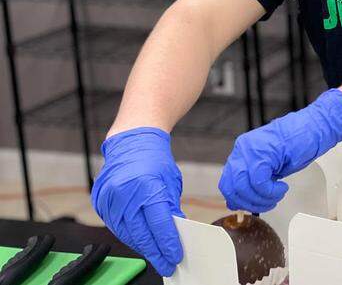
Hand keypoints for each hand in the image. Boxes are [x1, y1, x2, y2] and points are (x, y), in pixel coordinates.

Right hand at [90, 127, 184, 276]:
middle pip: (141, 233)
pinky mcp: (100, 202)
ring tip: (156, 256)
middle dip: (156, 252)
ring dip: (143, 247)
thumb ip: (171, 209)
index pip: (158, 223)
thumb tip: (176, 234)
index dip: (168, 243)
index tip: (176, 256)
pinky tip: (141, 243)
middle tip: (167, 264)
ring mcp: (109, 198)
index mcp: (146, 186)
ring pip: (126, 233)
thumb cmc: (155, 161)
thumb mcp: (171, 183)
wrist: (131, 143)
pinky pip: (116, 226)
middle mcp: (124, 193)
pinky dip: (130, 237)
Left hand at [219, 88, 341, 212]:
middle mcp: (243, 149)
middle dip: (249, 203)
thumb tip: (241, 199)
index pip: (227, 183)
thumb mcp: (271, 165)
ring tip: (277, 196)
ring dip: (261, 199)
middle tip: (268, 203)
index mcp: (242, 151)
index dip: (238, 200)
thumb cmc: (300, 143)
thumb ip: (254, 179)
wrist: (317, 126)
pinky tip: (282, 188)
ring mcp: (251, 149)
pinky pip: (258, 182)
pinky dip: (270, 192)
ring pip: (243, 187)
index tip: (252, 206)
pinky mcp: (264, 153)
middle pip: (230, 188)